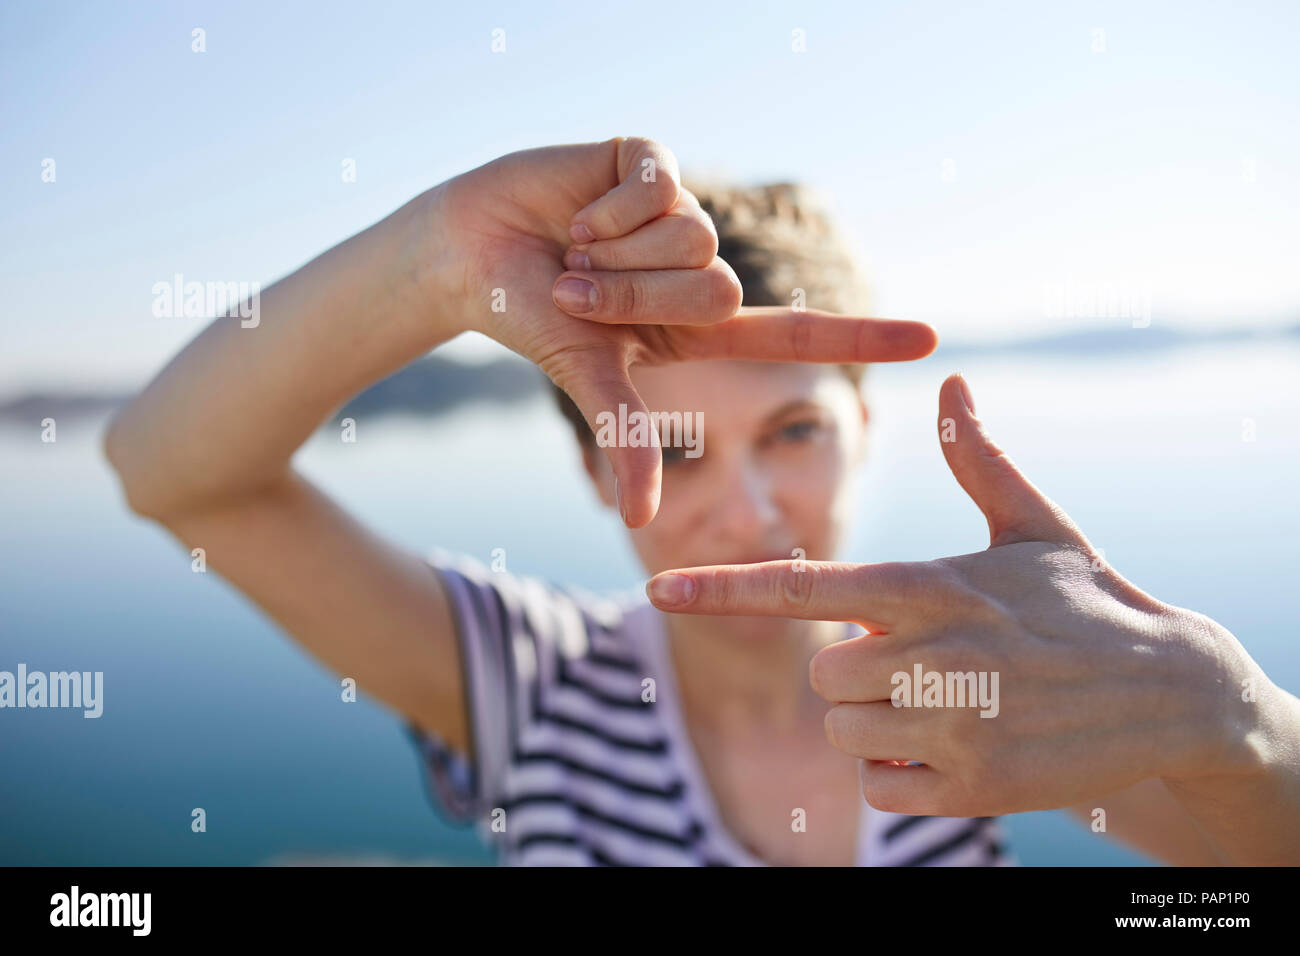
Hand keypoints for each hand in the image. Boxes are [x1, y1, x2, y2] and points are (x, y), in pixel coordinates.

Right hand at [423, 136, 937, 526]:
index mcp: (699, 324)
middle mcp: (699, 267)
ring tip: (575, 249)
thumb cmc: (530, 318)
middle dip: (637, 297)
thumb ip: (626, 438)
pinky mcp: (651, 162)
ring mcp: (679, 213)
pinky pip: (657, 185)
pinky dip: (603, 207)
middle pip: (722, 288)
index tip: (932, 342)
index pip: (797, 331)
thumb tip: (640, 521)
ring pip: (694, 236)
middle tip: (584, 290)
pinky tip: (576, 207)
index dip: (863, 336)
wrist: (469, 254)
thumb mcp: (589, 376)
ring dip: (615, 254)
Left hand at [645, 373, 1275, 816]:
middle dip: (854, 674)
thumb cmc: (1089, 601)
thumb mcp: (1035, 525)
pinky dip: (900, 772)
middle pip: (820, 676)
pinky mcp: (973, 786)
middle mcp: (933, 652)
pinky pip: (879, 785)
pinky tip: (956, 747)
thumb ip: (977, 458)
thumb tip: (952, 378)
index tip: (661, 588)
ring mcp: (952, 724)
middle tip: (918, 663)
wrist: (1174, 692)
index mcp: (929, 583)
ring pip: (845, 732)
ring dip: (878, 724)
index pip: (802, 587)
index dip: (724, 588)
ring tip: (947, 702)